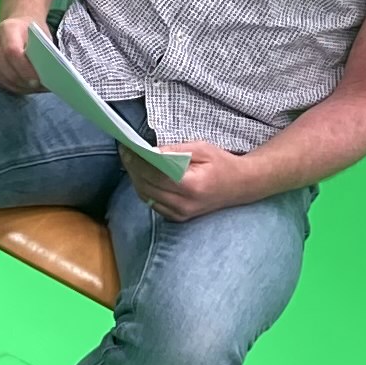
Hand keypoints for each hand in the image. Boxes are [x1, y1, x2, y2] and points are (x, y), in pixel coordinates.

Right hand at [0, 15, 47, 95]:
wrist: (15, 24)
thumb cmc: (31, 31)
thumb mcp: (41, 35)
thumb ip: (42, 52)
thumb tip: (46, 74)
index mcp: (8, 28)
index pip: (12, 51)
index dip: (24, 69)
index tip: (37, 80)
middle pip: (6, 68)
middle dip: (23, 81)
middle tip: (37, 87)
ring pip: (1, 77)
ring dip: (19, 86)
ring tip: (33, 88)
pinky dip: (12, 86)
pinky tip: (23, 86)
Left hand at [134, 139, 261, 222]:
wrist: (241, 186)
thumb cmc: (222, 163)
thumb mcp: (201, 148)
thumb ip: (174, 151)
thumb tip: (149, 151)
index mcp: (191, 185)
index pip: (154, 173)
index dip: (137, 160)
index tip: (126, 146)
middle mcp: (184, 204)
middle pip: (146, 186)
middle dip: (132, 167)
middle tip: (124, 151)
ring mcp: (181, 214)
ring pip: (146, 196)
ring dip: (135, 178)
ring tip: (129, 160)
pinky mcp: (178, 218)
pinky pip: (153, 203)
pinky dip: (144, 188)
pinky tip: (141, 174)